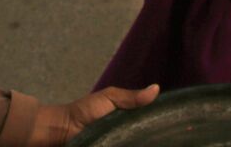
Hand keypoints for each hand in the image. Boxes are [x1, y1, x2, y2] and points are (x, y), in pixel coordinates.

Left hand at [30, 85, 158, 146]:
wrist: (60, 132)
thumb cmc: (85, 112)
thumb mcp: (109, 99)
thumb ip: (130, 97)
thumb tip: (156, 89)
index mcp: (128, 121)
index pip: (148, 125)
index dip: (158, 125)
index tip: (170, 127)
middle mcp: (125, 135)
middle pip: (143, 139)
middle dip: (152, 139)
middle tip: (163, 140)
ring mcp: (117, 143)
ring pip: (135, 145)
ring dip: (141, 144)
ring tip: (157, 144)